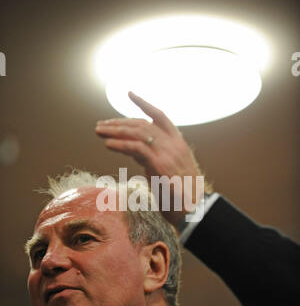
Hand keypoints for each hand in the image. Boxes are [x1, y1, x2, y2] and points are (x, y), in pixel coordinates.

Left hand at [95, 92, 210, 226]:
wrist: (195, 212)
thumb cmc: (181, 197)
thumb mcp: (168, 171)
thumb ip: (154, 159)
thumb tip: (137, 154)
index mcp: (178, 143)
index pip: (160, 116)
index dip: (144, 103)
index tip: (129, 94)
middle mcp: (174, 144)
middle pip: (143, 123)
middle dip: (119, 122)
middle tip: (101, 125)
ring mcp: (168, 153)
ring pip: (138, 133)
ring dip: (115, 131)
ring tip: (99, 132)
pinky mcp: (160, 165)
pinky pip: (136, 148)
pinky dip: (120, 144)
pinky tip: (108, 144)